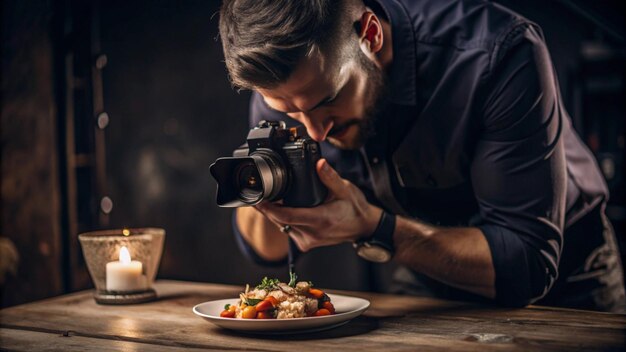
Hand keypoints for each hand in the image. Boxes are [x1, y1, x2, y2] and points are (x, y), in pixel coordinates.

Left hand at [255, 158, 381, 251]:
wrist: (363, 227)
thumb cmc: (355, 208)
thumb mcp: (345, 189)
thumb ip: (330, 177)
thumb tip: (318, 163)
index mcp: (321, 220)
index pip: (287, 216)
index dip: (269, 208)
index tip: (258, 198)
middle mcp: (312, 234)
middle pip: (279, 221)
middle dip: (266, 208)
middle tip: (256, 194)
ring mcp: (308, 241)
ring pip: (282, 226)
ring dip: (273, 214)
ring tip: (266, 198)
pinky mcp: (306, 243)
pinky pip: (288, 230)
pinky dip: (282, 220)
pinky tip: (280, 208)